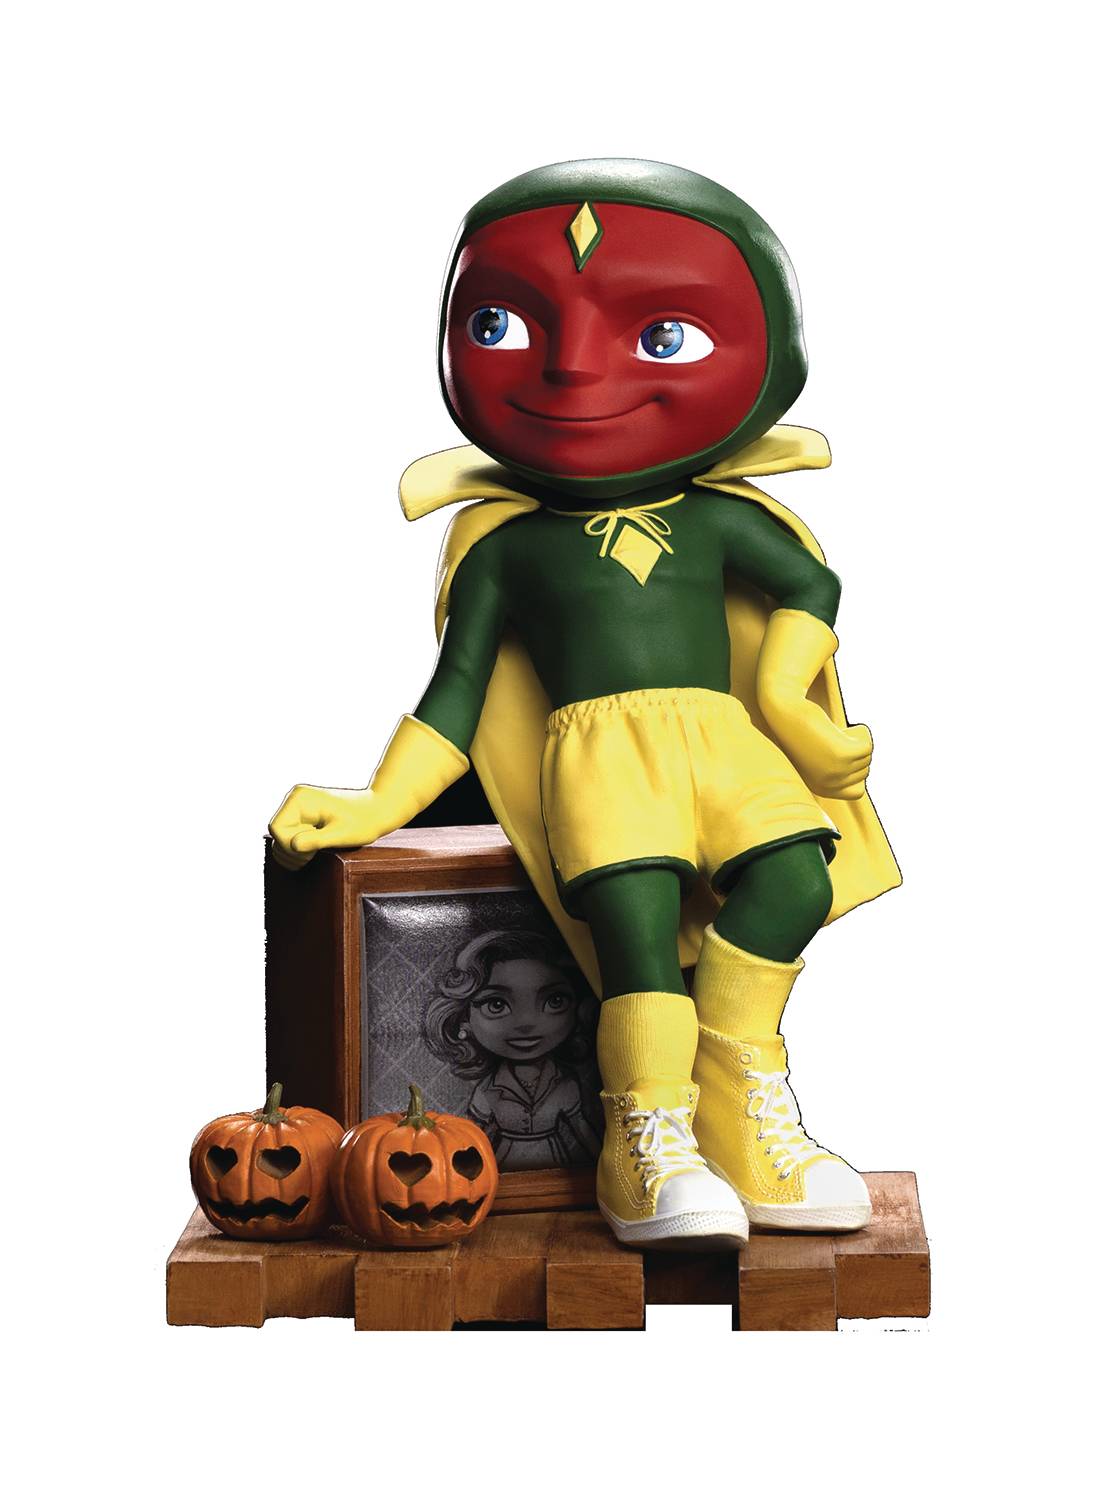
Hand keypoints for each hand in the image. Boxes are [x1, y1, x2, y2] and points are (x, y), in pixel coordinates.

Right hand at [268, 784, 386, 869]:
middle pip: (276, 834)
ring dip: (295, 851)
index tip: (312, 852)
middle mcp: (295, 798)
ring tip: (318, 850)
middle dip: (293, 850)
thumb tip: (292, 845)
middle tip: (316, 853)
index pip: (277, 830)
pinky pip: (289, 836)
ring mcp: (298, 806)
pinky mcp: (302, 814)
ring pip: (281, 838)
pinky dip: (299, 847)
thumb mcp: (341, 835)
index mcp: (300, 799)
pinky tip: (315, 848)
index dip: (290, 847)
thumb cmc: (362, 822)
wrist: (377, 810)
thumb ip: (316, 840)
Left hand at [763, 701, 872, 799]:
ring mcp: (836, 770)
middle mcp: (829, 785)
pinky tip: (842, 728)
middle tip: (833, 739)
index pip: (856, 792)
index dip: (854, 772)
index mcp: (821, 790)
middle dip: (855, 753)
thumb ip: (833, 774)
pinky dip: (861, 733)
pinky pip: (867, 746)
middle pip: (864, 771)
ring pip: (866, 757)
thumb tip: (858, 786)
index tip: (841, 756)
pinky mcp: (842, 753)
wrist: (785, 713)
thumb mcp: (816, 760)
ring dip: (857, 741)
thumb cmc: (801, 734)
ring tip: (834, 733)